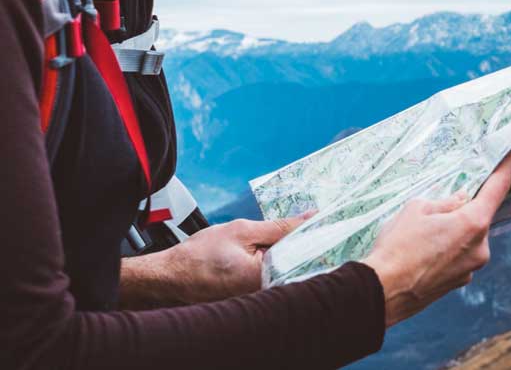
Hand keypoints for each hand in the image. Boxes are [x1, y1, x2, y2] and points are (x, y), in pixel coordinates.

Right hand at [119, 214, 311, 307]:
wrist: (170, 276)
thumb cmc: (201, 255)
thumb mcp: (243, 231)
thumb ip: (279, 227)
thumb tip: (310, 218)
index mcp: (265, 279)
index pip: (303, 257)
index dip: (318, 239)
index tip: (333, 224)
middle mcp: (264, 295)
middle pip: (297, 267)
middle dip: (306, 245)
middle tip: (316, 224)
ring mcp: (257, 299)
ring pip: (285, 271)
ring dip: (291, 253)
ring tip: (298, 232)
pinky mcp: (250, 299)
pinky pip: (272, 278)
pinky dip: (277, 262)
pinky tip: (278, 248)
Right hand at [362, 148, 510, 327]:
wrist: (382, 292)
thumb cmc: (398, 246)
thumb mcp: (418, 209)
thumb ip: (446, 202)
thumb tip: (461, 199)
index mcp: (473, 223)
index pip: (498, 188)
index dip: (505, 166)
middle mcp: (480, 248)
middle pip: (479, 215)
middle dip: (464, 205)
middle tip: (440, 201)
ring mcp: (471, 268)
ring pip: (468, 236)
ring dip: (454, 227)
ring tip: (422, 231)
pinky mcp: (460, 282)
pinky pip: (460, 254)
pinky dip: (448, 246)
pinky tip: (424, 248)